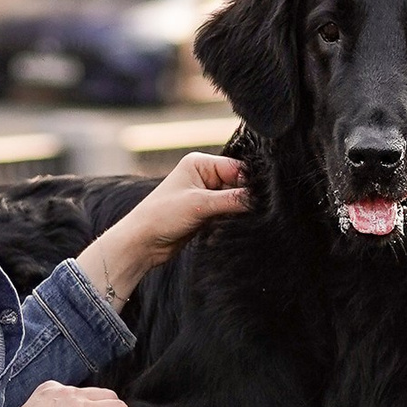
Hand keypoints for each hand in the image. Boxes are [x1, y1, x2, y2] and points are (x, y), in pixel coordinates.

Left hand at [78, 151, 248, 305]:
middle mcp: (203, 176)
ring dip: (238, 211)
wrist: (142, 242)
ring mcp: (205, 195)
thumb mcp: (200, 204)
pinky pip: (228, 213)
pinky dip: (231, 220)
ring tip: (239, 221)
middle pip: (238, 183)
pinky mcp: (205, 212)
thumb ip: (232, 200)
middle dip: (245, 198)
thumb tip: (260, 198)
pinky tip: (230, 228)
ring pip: (234, 200)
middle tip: (256, 212)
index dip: (250, 182)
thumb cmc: (162, 216)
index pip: (236, 167)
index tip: (263, 198)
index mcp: (200, 163)